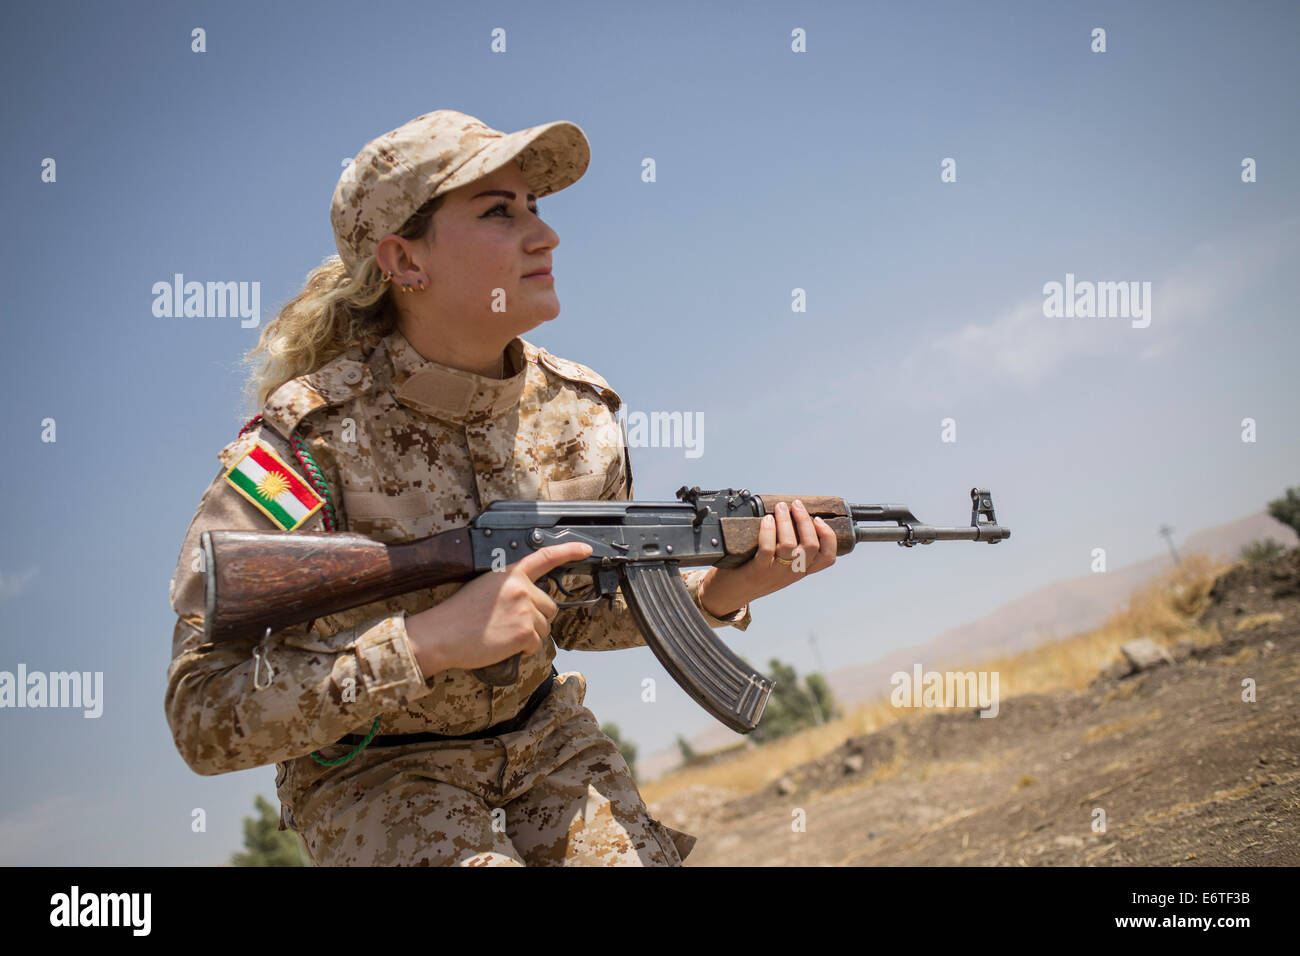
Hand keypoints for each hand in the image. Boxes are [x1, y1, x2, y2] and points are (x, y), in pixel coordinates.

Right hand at [405, 541, 592, 678]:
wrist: (441, 634)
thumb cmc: (457, 615)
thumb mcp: (484, 587)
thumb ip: (509, 588)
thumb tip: (529, 601)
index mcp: (510, 574)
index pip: (544, 557)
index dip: (568, 551)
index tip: (586, 549)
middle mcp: (521, 588)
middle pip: (549, 606)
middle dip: (536, 618)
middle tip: (509, 624)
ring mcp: (525, 610)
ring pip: (545, 628)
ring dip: (529, 635)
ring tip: (502, 634)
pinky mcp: (524, 632)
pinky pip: (536, 646)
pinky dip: (524, 650)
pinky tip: (503, 645)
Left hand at [697, 499, 837, 617]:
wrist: (727, 595)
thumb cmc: (753, 572)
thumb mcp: (778, 565)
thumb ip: (788, 548)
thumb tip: (790, 513)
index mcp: (800, 571)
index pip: (827, 557)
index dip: (828, 536)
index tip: (817, 519)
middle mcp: (791, 574)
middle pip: (811, 546)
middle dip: (804, 520)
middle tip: (795, 505)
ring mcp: (775, 574)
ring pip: (790, 545)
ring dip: (785, 521)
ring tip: (779, 508)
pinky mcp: (756, 571)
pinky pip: (767, 548)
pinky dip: (768, 531)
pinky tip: (766, 520)